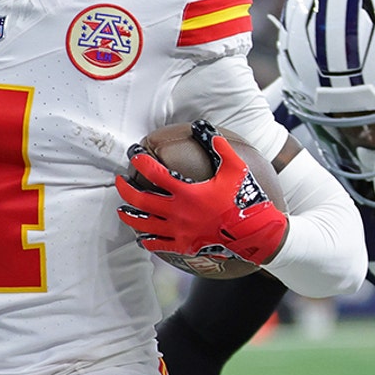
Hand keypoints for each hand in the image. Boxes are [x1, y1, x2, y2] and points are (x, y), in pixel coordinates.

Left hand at [115, 120, 287, 263]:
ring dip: (130, 215)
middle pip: (140, 200)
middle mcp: (178, 213)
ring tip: (122, 209)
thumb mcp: (235, 168)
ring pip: (144, 224)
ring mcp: (179, 231)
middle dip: (125, 189)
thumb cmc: (245, 199)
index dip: (140, 160)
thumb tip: (205, 128)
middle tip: (120, 180)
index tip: (133, 153)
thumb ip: (219, 147)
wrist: (255, 233)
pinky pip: (158, 244)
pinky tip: (141, 237)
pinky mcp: (184, 245)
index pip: (154, 172)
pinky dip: (147, 240)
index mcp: (187, 192)